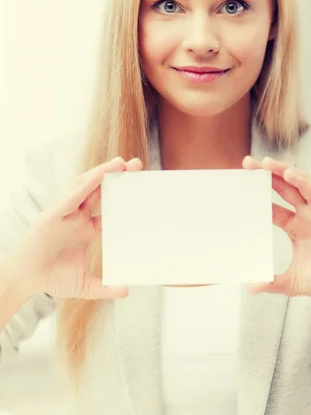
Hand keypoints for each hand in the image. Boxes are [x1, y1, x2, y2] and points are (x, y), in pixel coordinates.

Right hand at [11, 155, 143, 300]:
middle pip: (102, 191)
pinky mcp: (54, 215)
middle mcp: (78, 218)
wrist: (24, 280)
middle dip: (118, 177)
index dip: (125, 199)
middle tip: (138, 165)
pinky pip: (73, 195)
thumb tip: (127, 291)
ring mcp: (66, 214)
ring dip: (104, 173)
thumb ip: (105, 287)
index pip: (110, 210)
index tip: (142, 190)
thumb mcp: (84, 285)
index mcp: (87, 230)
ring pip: (87, 187)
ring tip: (122, 162)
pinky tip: (101, 174)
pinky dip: (88, 183)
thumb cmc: (51, 279)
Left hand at [242, 155, 310, 301]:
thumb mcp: (293, 282)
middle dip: (266, 174)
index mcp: (294, 226)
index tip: (241, 186)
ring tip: (265, 162)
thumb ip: (272, 282)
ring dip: (282, 171)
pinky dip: (303, 181)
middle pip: (282, 188)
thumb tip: (251, 288)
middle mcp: (305, 214)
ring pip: (298, 184)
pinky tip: (289, 173)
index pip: (272, 206)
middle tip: (247, 163)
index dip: (258, 195)